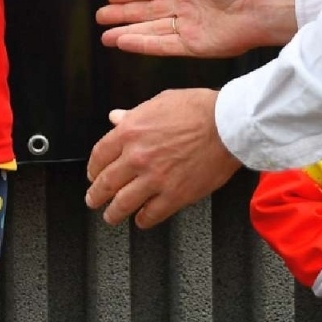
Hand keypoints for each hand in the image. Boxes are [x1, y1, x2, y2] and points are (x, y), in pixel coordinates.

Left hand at [84, 89, 241, 226]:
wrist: (228, 125)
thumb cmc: (198, 109)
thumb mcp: (159, 102)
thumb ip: (134, 115)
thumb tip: (115, 117)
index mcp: (130, 132)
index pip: (99, 156)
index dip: (93, 169)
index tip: (93, 175)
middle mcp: (137, 157)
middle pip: (106, 183)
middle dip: (95, 195)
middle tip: (93, 200)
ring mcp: (155, 179)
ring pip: (123, 203)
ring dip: (113, 213)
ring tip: (110, 216)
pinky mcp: (175, 195)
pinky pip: (151, 214)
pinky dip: (143, 219)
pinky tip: (141, 219)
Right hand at [96, 0, 293, 56]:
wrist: (260, 7)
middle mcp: (184, 5)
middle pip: (146, 10)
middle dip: (122, 13)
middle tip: (101, 16)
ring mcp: (187, 26)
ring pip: (149, 29)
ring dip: (127, 31)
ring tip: (105, 35)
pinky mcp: (193, 45)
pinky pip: (162, 45)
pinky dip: (142, 44)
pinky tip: (124, 43)